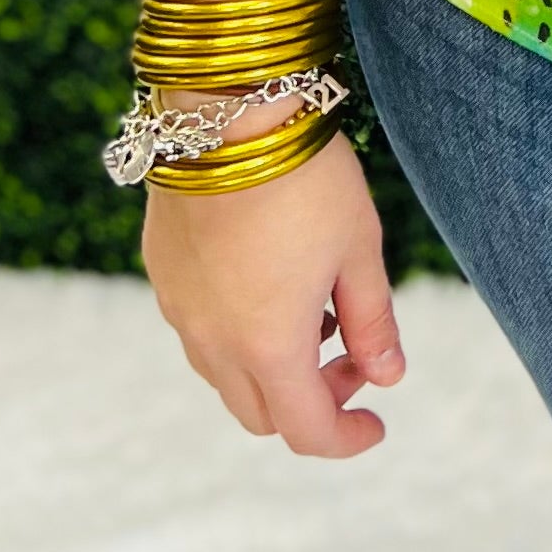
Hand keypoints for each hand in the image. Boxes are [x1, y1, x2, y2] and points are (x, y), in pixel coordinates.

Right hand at [142, 127, 404, 456]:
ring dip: (274, 367)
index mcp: (269, 347)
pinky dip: (239, 332)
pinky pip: (200, 330)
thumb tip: (390, 377)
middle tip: (352, 357)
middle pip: (262, 413)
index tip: (377, 425)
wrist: (226, 112)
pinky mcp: (162, 275)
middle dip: (313, 401)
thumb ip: (374, 321)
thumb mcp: (359, 249)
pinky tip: (271, 279)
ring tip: (316, 307)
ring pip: (226, 375)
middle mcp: (214, 343)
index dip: (346, 439)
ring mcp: (180, 310)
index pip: (306, 430)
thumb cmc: (305, 179)